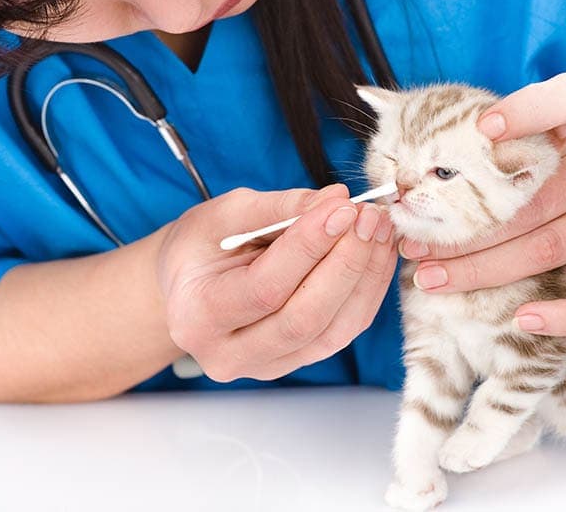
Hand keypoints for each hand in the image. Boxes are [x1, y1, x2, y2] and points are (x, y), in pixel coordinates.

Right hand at [156, 184, 396, 381]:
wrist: (187, 285)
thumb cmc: (201, 246)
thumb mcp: (225, 213)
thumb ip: (279, 207)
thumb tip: (336, 199)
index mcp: (197, 314)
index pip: (266, 286)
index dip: (310, 246)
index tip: (342, 208)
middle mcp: (227, 353)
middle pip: (303, 318)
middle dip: (346, 263)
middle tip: (368, 218)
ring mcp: (264, 366)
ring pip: (331, 332)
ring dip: (365, 278)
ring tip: (378, 232)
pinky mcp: (294, 362)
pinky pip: (341, 333)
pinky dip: (366, 293)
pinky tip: (376, 256)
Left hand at [399, 73, 565, 335]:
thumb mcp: (561, 126)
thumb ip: (514, 132)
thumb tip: (424, 156)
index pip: (560, 106)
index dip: (523, 113)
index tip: (481, 129)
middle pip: (524, 203)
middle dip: (459, 227)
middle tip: (411, 241)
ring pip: (544, 250)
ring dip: (481, 269)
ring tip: (430, 278)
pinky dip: (565, 316)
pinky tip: (522, 320)